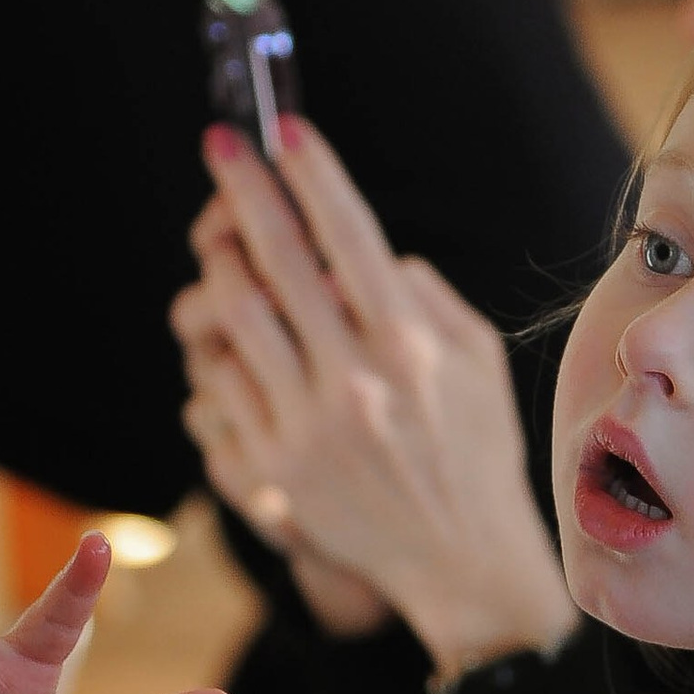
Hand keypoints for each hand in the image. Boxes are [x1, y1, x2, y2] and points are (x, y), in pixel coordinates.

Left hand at [174, 120, 577, 679]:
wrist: (460, 564)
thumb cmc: (475, 453)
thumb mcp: (478, 363)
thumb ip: (424, 297)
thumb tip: (370, 253)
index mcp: (409, 346)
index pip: (349, 236)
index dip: (312, 174)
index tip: (282, 129)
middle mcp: (353, 381)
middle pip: (275, 260)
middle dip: (242, 189)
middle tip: (220, 145)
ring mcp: (303, 429)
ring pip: (230, 319)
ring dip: (219, 271)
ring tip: (223, 251)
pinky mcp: (270, 471)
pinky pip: (215, 389)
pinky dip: (219, 358)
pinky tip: (235, 349)